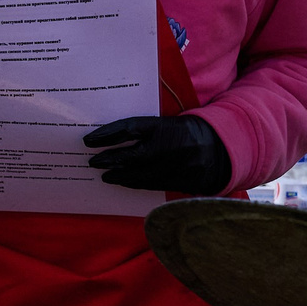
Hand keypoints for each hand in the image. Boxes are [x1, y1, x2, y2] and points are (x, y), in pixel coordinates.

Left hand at [82, 115, 230, 194]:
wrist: (217, 150)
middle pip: (128, 155)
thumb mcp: (168, 122)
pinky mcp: (171, 181)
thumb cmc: (187, 131)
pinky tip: (120, 180)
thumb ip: (146, 128)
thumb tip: (114, 133)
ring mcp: (168, 167)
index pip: (128, 128)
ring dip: (116, 174)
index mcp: (163, 127)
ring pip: (135, 173)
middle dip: (108, 159)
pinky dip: (130, 182)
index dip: (106, 134)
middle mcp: (165, 148)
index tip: (89, 139)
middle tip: (92, 160)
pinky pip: (146, 184)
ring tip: (102, 174)